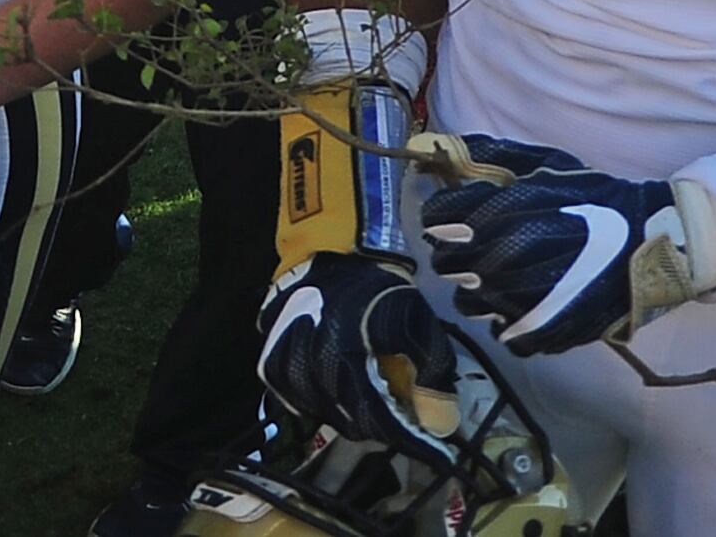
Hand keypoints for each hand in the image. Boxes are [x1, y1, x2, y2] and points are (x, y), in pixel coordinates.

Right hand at [258, 253, 471, 459]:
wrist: (327, 257)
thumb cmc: (375, 287)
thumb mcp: (416, 318)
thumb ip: (432, 368)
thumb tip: (441, 421)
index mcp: (346, 356)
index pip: (383, 420)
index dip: (413, 443)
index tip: (440, 458)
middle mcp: (312, 371)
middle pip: (358, 426)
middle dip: (386, 423)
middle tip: (404, 409)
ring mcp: (289, 373)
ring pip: (332, 419)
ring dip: (357, 413)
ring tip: (371, 386)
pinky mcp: (274, 371)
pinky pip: (308, 405)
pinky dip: (330, 402)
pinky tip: (343, 380)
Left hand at [418, 136, 695, 355]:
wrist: (649, 239)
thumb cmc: (594, 197)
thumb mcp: (546, 164)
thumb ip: (492, 156)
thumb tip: (439, 146)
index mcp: (504, 214)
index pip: (438, 219)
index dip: (442, 216)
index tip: (454, 217)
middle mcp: (506, 260)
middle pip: (447, 263)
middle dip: (457, 251)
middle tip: (479, 244)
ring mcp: (523, 302)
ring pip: (469, 302)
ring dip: (478, 288)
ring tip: (503, 276)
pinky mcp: (544, 333)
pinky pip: (503, 335)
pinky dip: (508, 322)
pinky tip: (524, 304)